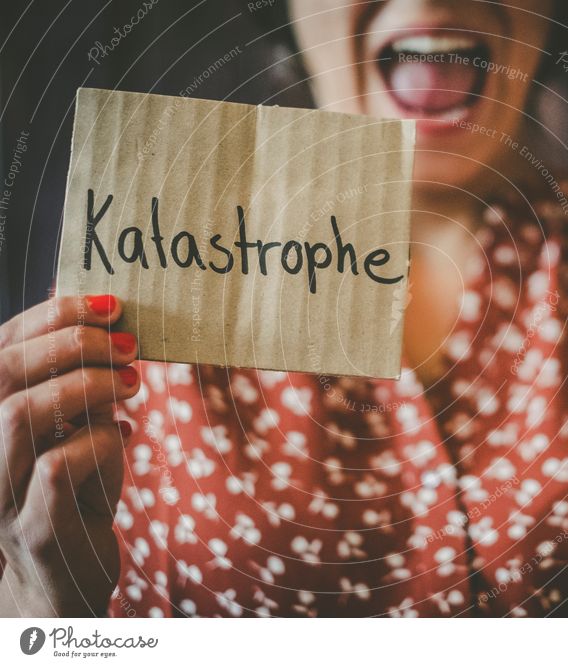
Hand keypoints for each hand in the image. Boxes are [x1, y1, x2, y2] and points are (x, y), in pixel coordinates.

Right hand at [0, 294, 139, 615]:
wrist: (62, 580)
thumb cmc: (75, 492)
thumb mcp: (74, 432)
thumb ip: (79, 390)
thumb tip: (112, 331)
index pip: (0, 350)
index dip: (49, 317)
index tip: (106, 303)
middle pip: (3, 374)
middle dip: (71, 344)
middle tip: (127, 343)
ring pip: (18, 416)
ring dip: (84, 386)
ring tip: (131, 382)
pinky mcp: (33, 528)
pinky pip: (58, 467)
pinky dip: (99, 440)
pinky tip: (125, 434)